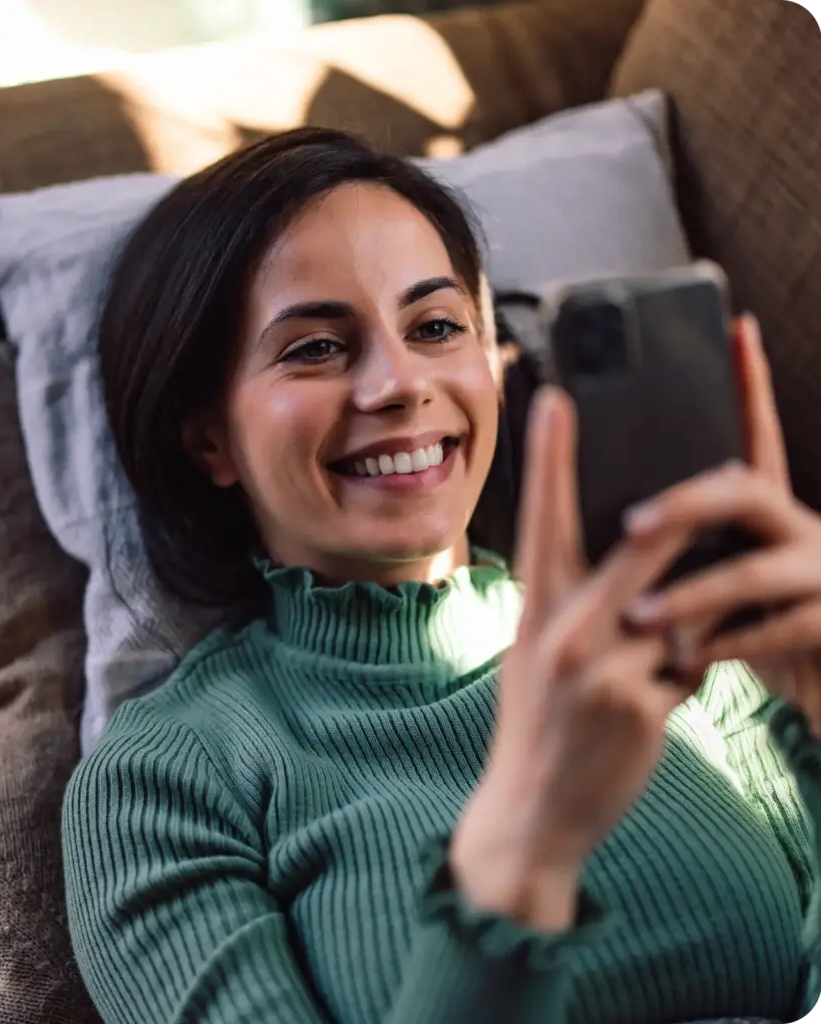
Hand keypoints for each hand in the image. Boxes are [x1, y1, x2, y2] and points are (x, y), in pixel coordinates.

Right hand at [451, 384, 700, 925]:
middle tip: (725, 467)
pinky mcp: (643, 707)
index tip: (555, 397)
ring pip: (685, 607)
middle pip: (641, 545)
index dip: (549, 456)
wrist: (531, 812)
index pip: (542, 520)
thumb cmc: (533, 724)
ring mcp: (604, 669)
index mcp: (533, 612)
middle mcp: (564, 631)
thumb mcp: (532, 655)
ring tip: (686, 621)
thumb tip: (625, 567)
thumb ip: (570, 607)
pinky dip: (695, 670)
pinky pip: (695, 664)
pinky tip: (666, 697)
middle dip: (683, 507)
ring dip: (701, 610)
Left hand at [621, 314, 820, 732]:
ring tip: (639, 613)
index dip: (749, 384)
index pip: (753, 435)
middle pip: (744, 491)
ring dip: (691, 593)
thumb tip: (615, 515)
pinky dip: (727, 643)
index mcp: (762, 510)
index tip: (737, 329)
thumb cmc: (750, 621)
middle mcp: (795, 528)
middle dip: (685, 504)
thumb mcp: (717, 570)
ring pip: (754, 570)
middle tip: (632, 524)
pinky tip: (690, 656)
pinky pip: (779, 630)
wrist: (816, 682)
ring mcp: (819, 573)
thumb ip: (686, 541)